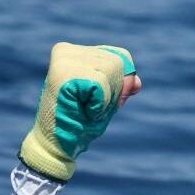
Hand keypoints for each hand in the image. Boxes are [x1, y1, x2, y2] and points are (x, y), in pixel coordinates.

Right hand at [18, 42, 140, 181]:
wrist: (58, 144)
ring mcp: (64, 59)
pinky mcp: (63, 72)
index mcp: (76, 52)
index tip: (98, 99)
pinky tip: (82, 110)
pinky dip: (99, 104)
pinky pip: (100, 85)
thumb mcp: (108, 101)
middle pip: (118, 64)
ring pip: (111, 72)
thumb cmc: (80, 122)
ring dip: (105, 100)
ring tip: (84, 108)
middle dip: (113, 92)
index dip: (120, 83)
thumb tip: (136, 81)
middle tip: (89, 106)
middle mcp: (67, 50)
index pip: (121, 57)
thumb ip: (122, 86)